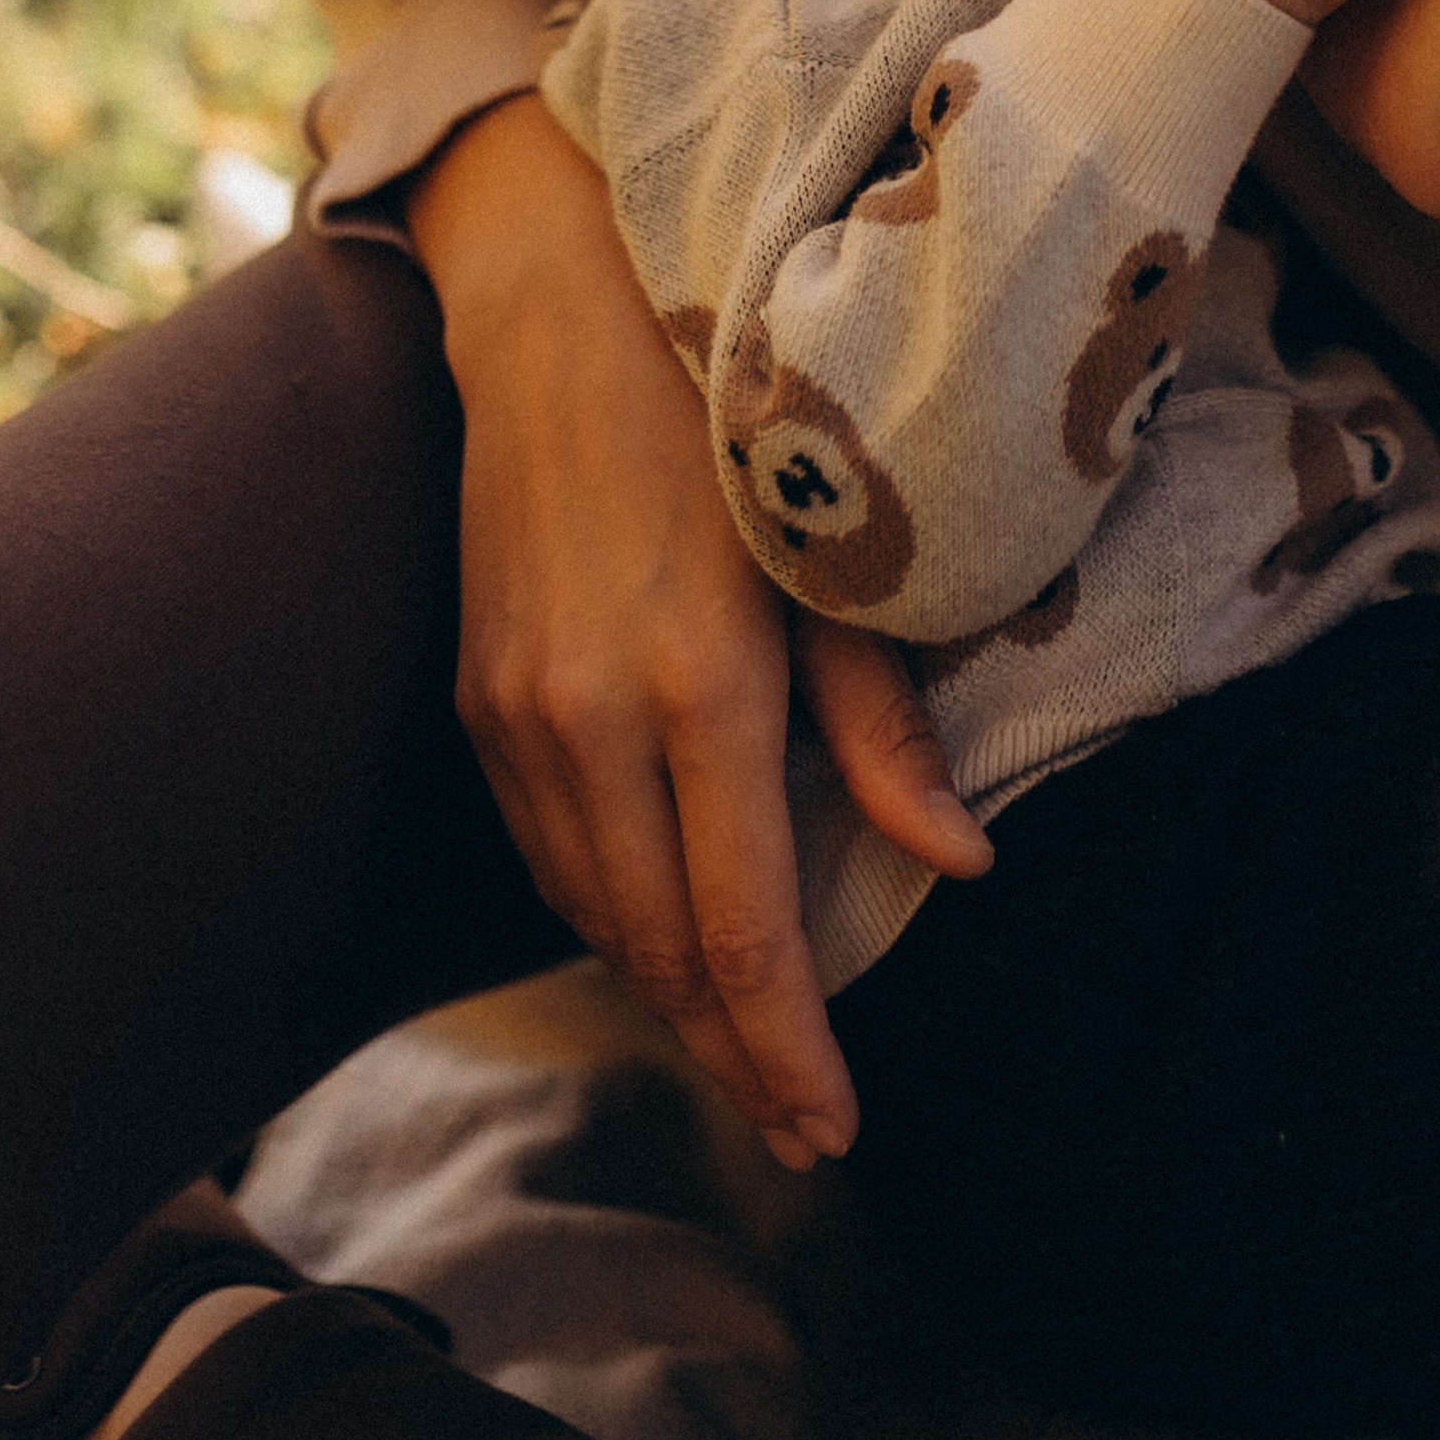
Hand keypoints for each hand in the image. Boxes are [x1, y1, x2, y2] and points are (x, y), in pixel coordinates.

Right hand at [406, 95, 990, 1164]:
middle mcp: (591, 720)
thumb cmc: (731, 411)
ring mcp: (519, 713)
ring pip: (594, 916)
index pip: (744, 932)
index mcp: (699, 686)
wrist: (559, 307)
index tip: (835, 1132)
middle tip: (805, 1126)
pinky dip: (607, 915)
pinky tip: (662, 929)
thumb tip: (961, 861)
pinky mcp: (478, 696)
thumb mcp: (837, 555)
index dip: (790, 1053)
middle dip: (736, 1054)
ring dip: (669, 994)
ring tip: (749, 1048)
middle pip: (661, 952)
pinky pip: (547, 854)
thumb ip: (885, 722)